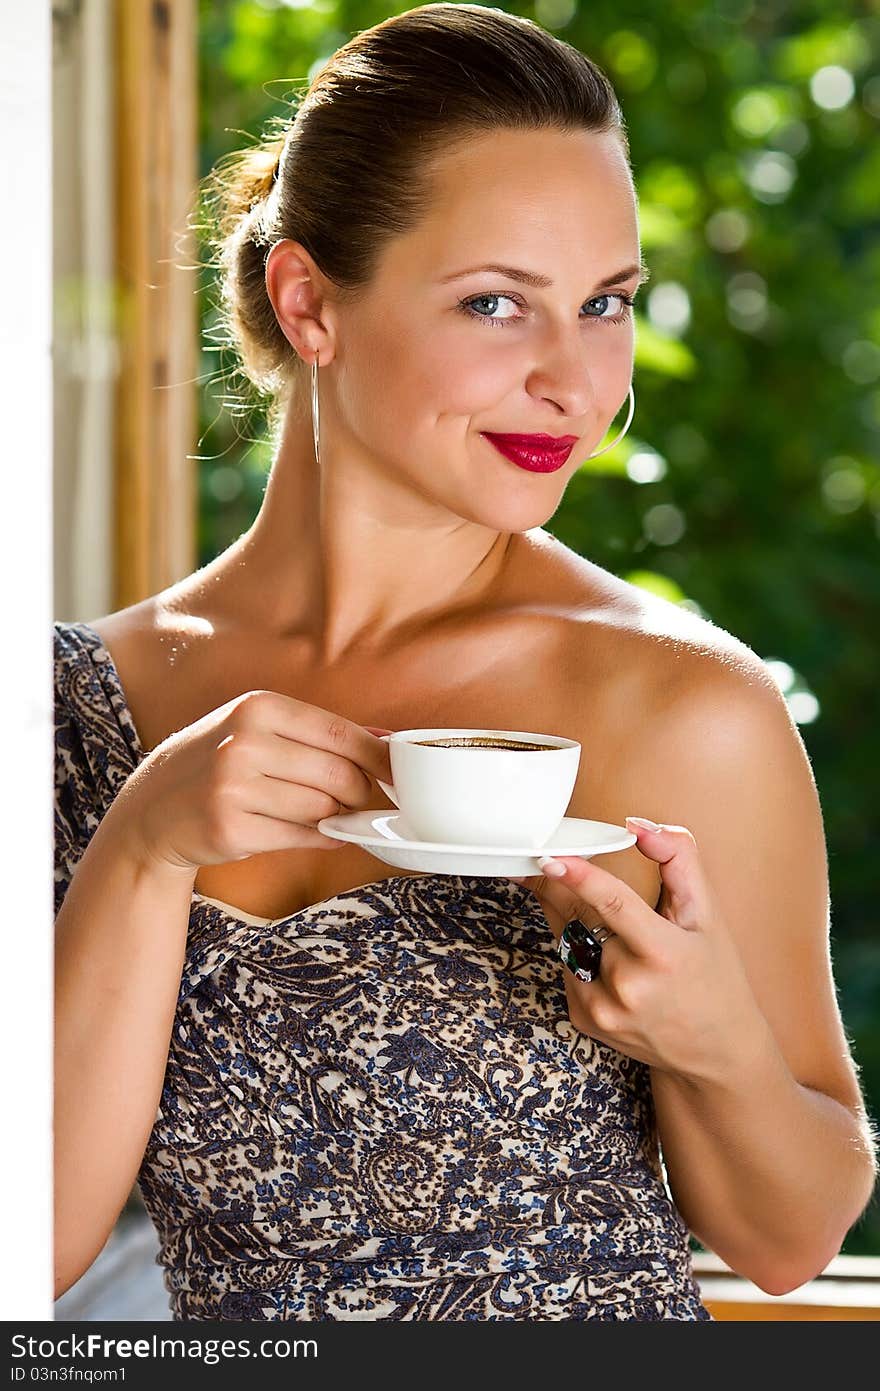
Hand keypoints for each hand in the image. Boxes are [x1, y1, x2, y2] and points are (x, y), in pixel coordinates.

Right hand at [110, 689, 393, 872]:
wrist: (153, 808)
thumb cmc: (219, 762)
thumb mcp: (259, 729)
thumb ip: (322, 732)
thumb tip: (388, 739)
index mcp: (258, 708)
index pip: (340, 734)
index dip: (377, 758)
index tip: (397, 774)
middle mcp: (245, 743)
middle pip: (338, 775)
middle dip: (358, 793)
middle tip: (357, 800)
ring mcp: (234, 787)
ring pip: (322, 809)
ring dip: (336, 818)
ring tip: (327, 815)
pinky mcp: (231, 828)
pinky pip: (300, 837)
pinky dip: (320, 839)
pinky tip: (317, 834)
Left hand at [507, 818, 769, 1083]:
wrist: (715, 1051)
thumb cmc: (714, 975)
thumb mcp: (708, 915)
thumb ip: (678, 860)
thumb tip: (639, 827)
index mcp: (664, 954)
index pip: (615, 906)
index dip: (580, 877)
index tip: (551, 858)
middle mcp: (629, 985)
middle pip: (578, 917)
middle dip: (559, 884)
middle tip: (547, 860)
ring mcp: (603, 1008)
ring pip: (566, 939)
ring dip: (571, 918)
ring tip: (599, 918)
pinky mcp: (584, 1019)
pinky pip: (566, 966)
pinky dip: (577, 950)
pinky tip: (605, 955)